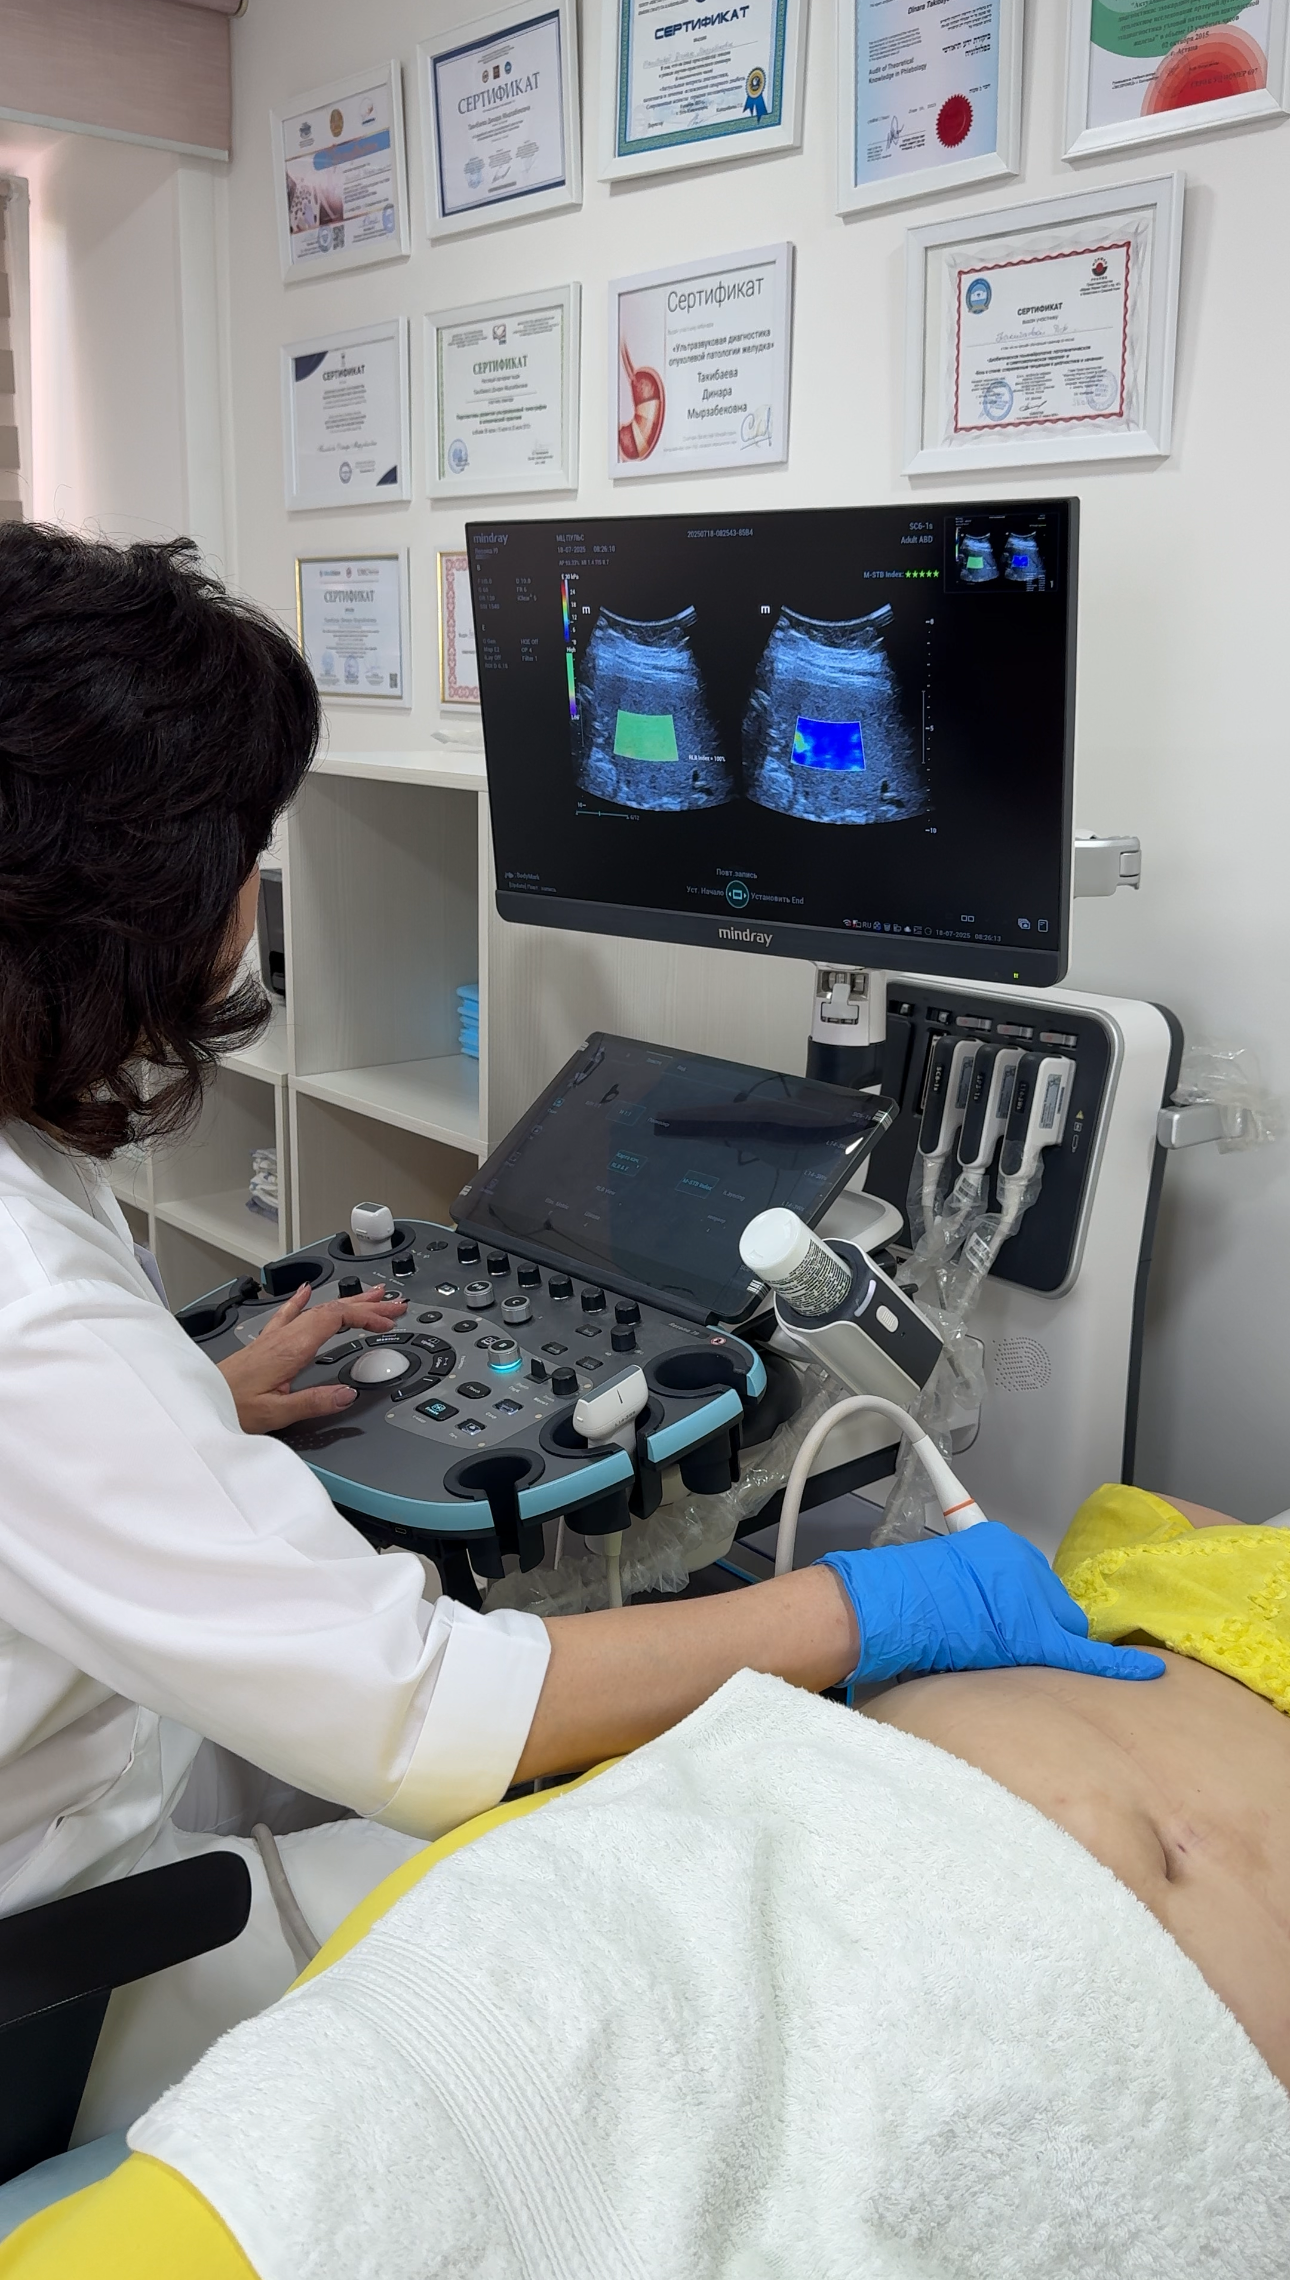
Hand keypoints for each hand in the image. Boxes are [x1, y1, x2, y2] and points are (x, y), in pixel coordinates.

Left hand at [215, 1282, 406, 1433]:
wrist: (199, 1401)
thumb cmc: (230, 1407)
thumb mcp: (276, 1413)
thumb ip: (314, 1402)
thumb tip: (348, 1393)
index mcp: (291, 1349)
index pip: (336, 1319)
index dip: (365, 1317)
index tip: (387, 1323)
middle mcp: (283, 1337)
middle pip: (332, 1309)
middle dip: (366, 1304)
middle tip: (393, 1304)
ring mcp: (274, 1337)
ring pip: (316, 1309)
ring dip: (346, 1301)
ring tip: (370, 1295)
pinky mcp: (265, 1343)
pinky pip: (288, 1314)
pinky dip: (303, 1300)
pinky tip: (307, 1290)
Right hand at [819, 1521, 1165, 1686]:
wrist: (889, 1608)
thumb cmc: (901, 1599)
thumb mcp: (941, 1577)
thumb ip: (974, 1589)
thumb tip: (985, 1617)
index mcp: (997, 1543)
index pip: (1032, 1583)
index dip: (1027, 1609)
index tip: (1021, 1618)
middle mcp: (1022, 1561)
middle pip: (1054, 1607)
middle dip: (1040, 1629)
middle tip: (1000, 1645)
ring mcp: (1030, 1594)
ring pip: (1062, 1631)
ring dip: (1044, 1645)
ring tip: (997, 1656)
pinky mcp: (1035, 1632)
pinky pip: (1083, 1653)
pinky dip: (1116, 1666)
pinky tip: (1146, 1673)